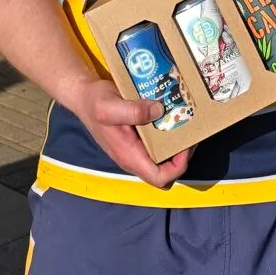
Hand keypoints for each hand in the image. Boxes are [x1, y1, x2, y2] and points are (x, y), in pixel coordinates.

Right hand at [66, 77, 191, 187]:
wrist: (84, 96)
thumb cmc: (95, 102)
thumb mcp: (110, 106)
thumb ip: (133, 111)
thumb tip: (159, 111)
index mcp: (129, 156)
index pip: (159, 178)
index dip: (178, 166)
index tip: (186, 145)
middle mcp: (134, 156)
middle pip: (166, 170)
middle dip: (183, 154)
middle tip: (191, 130)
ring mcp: (136, 148)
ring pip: (164, 156)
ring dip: (177, 142)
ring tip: (186, 121)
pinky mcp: (138, 138)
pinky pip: (158, 142)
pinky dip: (169, 132)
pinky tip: (174, 114)